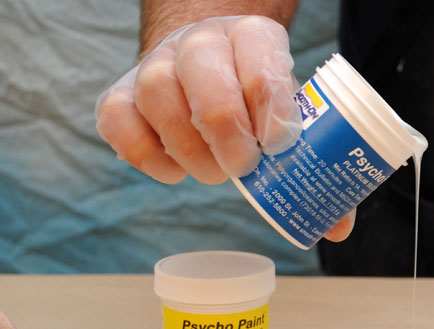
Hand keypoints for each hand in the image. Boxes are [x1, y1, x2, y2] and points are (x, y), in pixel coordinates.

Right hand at [95, 15, 301, 184]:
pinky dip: (149, 156)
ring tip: (215, 173)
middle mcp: (197, 42)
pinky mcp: (121, 97)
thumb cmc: (253, 103)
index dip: (270, 105)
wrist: (208, 78)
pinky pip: (119, 123)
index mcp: (250, 36)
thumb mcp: (283, 103)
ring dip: (190, 148)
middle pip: (200, 68)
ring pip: (157, 94)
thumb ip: (293, 126)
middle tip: (243, 166)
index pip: (260, 59)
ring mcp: (153, 66)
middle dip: (225, 127)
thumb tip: (299, 167)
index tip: (277, 145)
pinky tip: (176, 171)